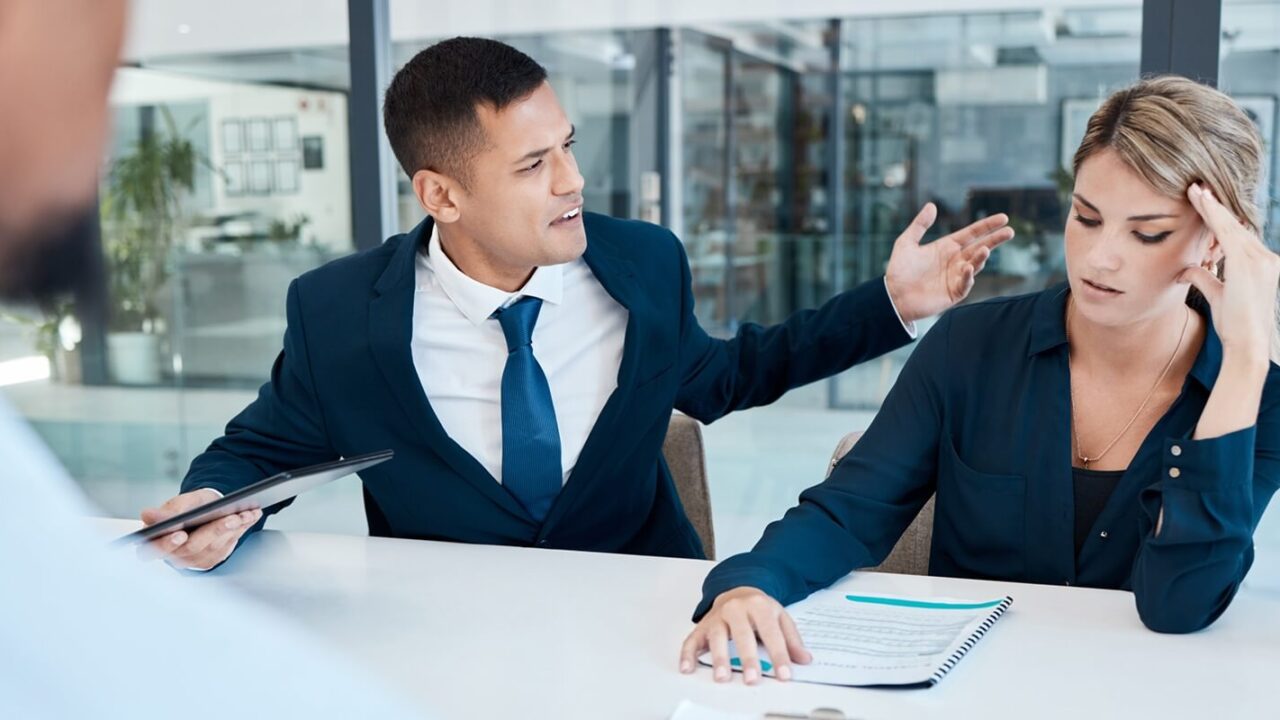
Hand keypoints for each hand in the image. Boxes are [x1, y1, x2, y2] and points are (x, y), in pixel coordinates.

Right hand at [138, 489, 260, 570]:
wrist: (207, 509)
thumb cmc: (188, 507)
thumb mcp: (180, 503)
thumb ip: (168, 511)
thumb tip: (146, 514)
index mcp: (156, 541)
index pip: (155, 549)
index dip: (167, 543)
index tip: (180, 534)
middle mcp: (173, 554)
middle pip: (192, 547)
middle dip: (214, 530)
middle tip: (230, 518)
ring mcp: (193, 559)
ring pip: (214, 547)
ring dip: (233, 529)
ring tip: (246, 514)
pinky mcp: (211, 560)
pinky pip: (227, 547)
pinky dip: (240, 530)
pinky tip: (250, 517)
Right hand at [678, 587, 809, 684]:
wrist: (737, 589)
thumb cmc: (759, 608)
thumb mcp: (780, 617)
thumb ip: (792, 639)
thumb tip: (803, 659)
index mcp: (759, 606)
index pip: (771, 633)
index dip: (779, 655)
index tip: (784, 674)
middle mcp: (736, 608)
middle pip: (742, 634)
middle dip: (747, 658)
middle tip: (753, 678)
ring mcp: (717, 616)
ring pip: (717, 636)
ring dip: (719, 658)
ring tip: (722, 676)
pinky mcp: (703, 625)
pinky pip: (693, 639)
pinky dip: (688, 654)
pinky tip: (687, 667)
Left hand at [884, 204, 1013, 323]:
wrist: (893, 297)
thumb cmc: (899, 270)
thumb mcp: (906, 242)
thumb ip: (919, 225)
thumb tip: (931, 205)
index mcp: (947, 247)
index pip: (972, 233)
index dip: (987, 226)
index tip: (1003, 217)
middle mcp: (955, 261)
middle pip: (979, 247)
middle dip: (994, 240)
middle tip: (1010, 231)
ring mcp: (956, 277)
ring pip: (974, 265)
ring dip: (980, 257)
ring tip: (984, 250)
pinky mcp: (954, 293)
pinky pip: (965, 283)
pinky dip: (968, 276)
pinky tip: (967, 268)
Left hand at [1180, 183, 1278, 368]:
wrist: (1247, 343)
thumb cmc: (1233, 323)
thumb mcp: (1217, 294)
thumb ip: (1204, 277)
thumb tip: (1186, 268)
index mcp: (1261, 263)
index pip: (1236, 234)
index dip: (1219, 217)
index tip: (1204, 200)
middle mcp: (1265, 258)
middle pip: (1235, 226)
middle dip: (1214, 207)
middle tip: (1197, 187)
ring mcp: (1261, 260)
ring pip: (1231, 226)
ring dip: (1211, 207)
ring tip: (1195, 190)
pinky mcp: (1249, 264)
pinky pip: (1228, 235)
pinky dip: (1214, 218)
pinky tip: (1202, 204)